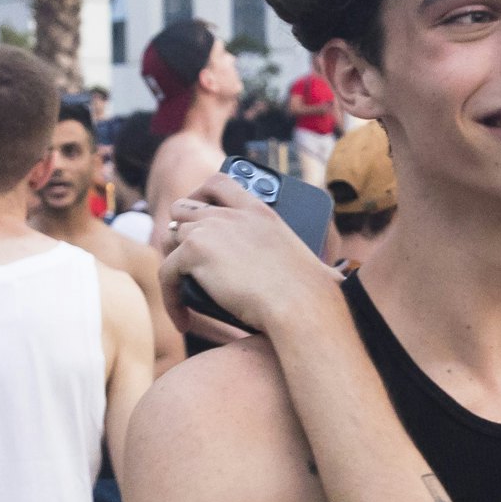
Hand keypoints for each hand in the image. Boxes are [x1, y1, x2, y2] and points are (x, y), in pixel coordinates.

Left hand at [155, 173, 347, 342]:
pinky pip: (166, 272)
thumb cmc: (312, 293)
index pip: (219, 182)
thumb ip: (314, 259)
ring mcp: (210, 229)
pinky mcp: (195, 251)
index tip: (196, 209)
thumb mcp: (311, 263)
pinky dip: (170, 298)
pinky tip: (182, 319)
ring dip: (173, 264)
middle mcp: (231, 214)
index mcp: (259, 211)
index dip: (200, 194)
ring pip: (171, 238)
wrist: (299, 303)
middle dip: (179, 229)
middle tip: (183, 259)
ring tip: (181, 293)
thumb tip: (334, 277)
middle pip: (184, 207)